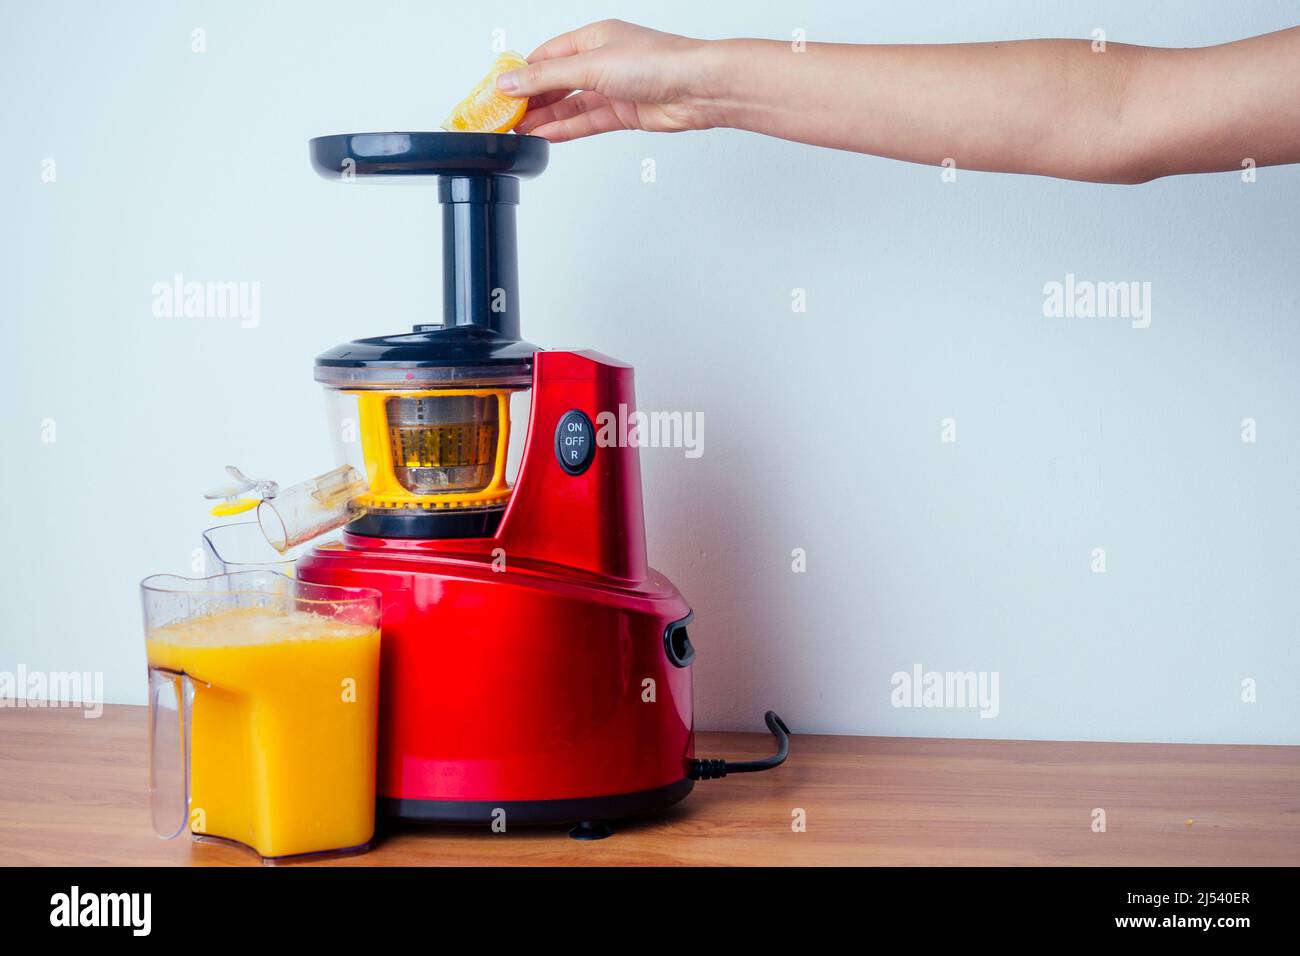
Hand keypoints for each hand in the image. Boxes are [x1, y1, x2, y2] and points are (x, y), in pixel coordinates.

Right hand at [500, 20, 721, 141]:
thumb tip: (511, 81)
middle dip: (531, 101)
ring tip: (519, 132)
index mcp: (594, 37)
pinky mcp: (624, 113)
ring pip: (571, 106)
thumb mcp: (591, 66)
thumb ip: (547, 78)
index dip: (522, 75)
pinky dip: (566, 130)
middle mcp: (603, 62)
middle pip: (557, 83)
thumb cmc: (658, 62)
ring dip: (545, 119)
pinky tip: (545, 136)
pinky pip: (587, 122)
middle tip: (505, 118)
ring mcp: (614, 89)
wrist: (698, 88)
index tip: (499, 92)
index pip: (547, 56)